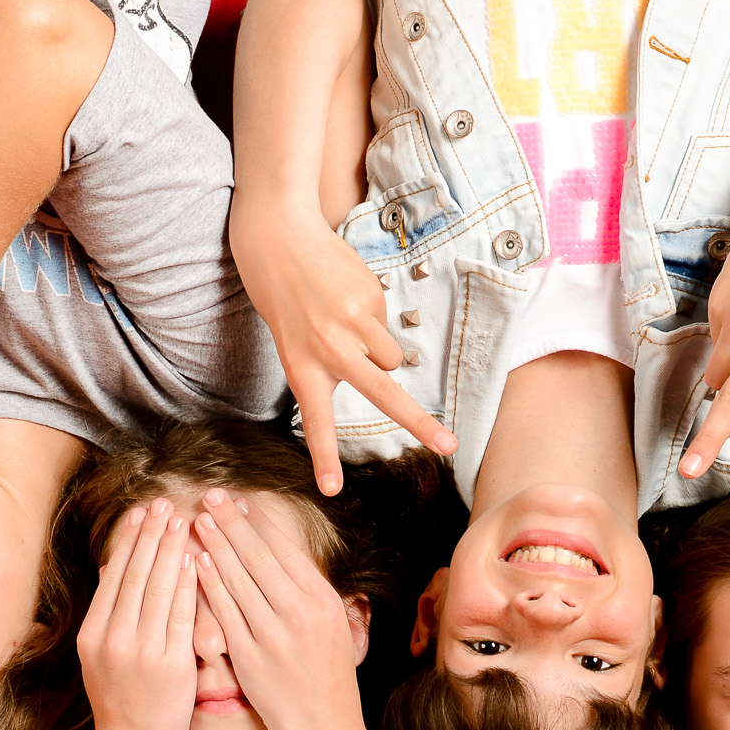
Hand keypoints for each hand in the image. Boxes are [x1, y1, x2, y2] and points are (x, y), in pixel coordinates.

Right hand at [76, 501, 198, 729]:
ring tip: (181, 520)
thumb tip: (112, 568)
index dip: (129, 541)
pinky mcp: (171, 664)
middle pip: (134, 575)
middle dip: (150, 535)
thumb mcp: (99, 657)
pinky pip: (181, 614)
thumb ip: (106, 614)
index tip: (141, 512)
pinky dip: (188, 584)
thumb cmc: (122, 701)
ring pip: (157, 588)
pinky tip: (195, 559)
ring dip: (170, 550)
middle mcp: (113, 639)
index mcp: (93, 635)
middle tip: (163, 503)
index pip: (114, 576)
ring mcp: (141, 651)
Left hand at [189, 490, 364, 729]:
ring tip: (196, 520)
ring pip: (237, 579)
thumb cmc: (326, 674)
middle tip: (209, 496)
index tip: (238, 501)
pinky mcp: (249, 657)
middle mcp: (299, 613)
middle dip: (230, 522)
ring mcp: (272, 635)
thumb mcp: (331, 625)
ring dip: (214, 545)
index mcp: (321, 599)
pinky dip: (209, 585)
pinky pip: (223, 613)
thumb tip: (282, 553)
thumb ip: (307, 591)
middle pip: (258, 556)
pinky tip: (196, 563)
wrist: (323, 726)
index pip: (284, 549)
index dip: (258, 522)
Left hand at [230, 200, 454, 494]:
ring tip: (343, 322)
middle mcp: (330, 352)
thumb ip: (331, 365)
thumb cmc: (284, 299)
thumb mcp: (294, 344)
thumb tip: (387, 370)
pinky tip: (345, 297)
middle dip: (421, 425)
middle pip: (385, 396)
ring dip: (379, 350)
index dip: (325, 459)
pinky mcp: (370, 300)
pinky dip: (373, 318)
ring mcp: (354, 326)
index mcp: (303, 370)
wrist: (278, 238)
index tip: (332, 491)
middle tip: (451, 448)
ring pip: (392, 360)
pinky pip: (386, 326)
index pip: (317, 423)